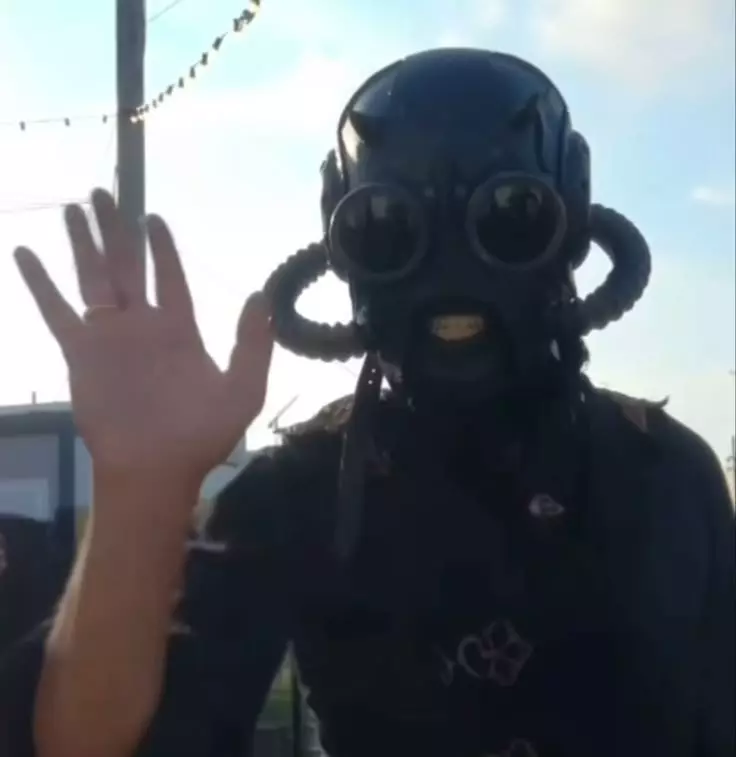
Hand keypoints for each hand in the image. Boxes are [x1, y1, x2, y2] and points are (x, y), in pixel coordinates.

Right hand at [14, 188, 273, 488]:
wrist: (158, 469)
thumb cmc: (201, 436)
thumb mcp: (243, 389)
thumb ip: (252, 343)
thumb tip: (260, 296)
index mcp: (180, 330)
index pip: (169, 277)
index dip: (162, 247)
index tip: (153, 217)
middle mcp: (143, 326)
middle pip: (128, 264)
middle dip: (116, 229)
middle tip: (104, 191)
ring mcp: (110, 337)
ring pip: (94, 277)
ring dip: (84, 242)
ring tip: (74, 206)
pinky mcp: (80, 353)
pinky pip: (57, 310)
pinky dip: (41, 283)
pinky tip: (26, 252)